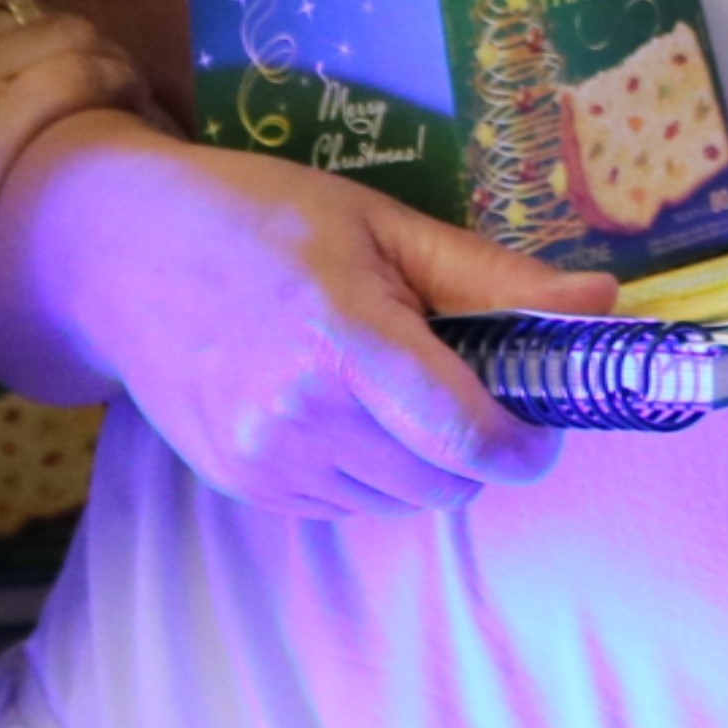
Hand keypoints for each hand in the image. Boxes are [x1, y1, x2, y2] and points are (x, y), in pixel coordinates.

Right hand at [0, 0, 144, 386]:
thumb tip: (6, 71)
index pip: (1, 5)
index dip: (51, 41)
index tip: (78, 77)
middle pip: (46, 18)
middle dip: (92, 53)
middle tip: (123, 101)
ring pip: (77, 40)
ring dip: (120, 74)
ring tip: (139, 116)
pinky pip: (87, 80)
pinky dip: (127, 96)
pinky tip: (140, 129)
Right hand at [0, 119, 605, 518]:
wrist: (123, 258)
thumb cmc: (264, 221)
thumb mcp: (384, 225)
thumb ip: (494, 278)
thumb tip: (604, 304)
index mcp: (343, 339)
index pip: (462, 433)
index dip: (525, 445)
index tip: (546, 427)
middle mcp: (298, 415)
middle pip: (444, 480)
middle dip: (478, 445)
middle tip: (468, 383)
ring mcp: (265, 461)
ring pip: (401, 502)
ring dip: (425, 462)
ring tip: (395, 388)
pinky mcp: (242, 486)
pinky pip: (348, 506)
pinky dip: (371, 471)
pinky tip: (343, 408)